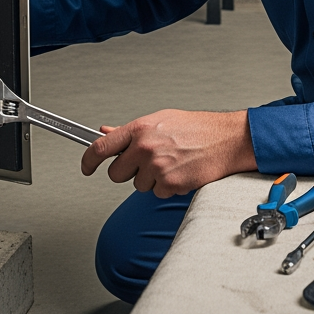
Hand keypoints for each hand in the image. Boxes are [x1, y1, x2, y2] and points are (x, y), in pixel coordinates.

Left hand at [81, 109, 256, 197]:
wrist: (227, 139)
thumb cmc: (197, 128)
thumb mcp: (161, 120)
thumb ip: (131, 130)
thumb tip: (105, 132)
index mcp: (140, 129)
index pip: (100, 147)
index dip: (88, 161)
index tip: (86, 167)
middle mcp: (145, 147)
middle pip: (116, 174)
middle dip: (128, 173)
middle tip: (147, 164)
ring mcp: (156, 167)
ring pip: (138, 186)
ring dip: (151, 180)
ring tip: (171, 164)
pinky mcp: (169, 184)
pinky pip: (157, 193)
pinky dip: (167, 187)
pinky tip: (180, 172)